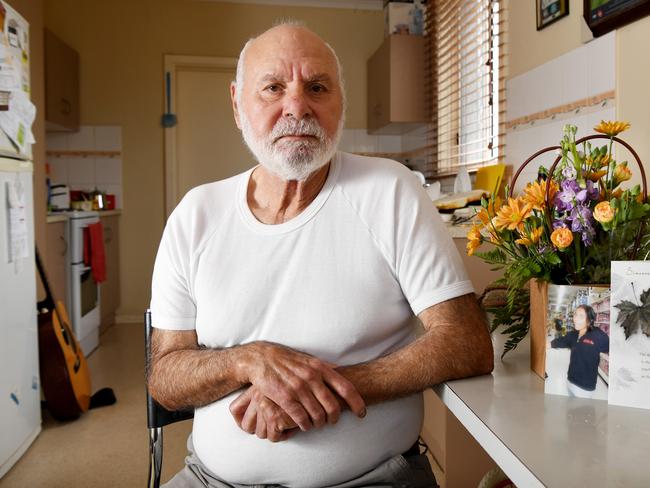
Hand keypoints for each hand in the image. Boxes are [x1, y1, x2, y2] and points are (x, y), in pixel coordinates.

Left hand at [230, 386, 298, 441]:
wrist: (311, 381)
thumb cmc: (296, 385)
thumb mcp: (275, 386)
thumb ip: (260, 397)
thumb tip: (246, 420)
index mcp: (255, 389)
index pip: (234, 409)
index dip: (240, 421)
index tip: (248, 426)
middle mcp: (257, 396)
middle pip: (246, 426)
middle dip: (260, 430)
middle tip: (275, 425)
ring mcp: (265, 406)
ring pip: (260, 434)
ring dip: (273, 434)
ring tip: (286, 424)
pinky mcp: (276, 417)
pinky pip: (273, 437)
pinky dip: (284, 436)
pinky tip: (293, 427)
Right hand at [239, 342, 365, 430]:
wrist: (262, 358)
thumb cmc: (288, 360)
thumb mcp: (309, 359)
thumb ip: (325, 368)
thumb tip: (341, 372)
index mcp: (320, 367)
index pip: (345, 387)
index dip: (357, 403)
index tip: (362, 413)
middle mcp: (311, 377)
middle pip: (332, 406)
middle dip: (335, 418)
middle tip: (333, 421)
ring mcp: (298, 388)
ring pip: (317, 415)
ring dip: (319, 424)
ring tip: (317, 424)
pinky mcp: (285, 398)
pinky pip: (301, 418)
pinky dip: (305, 425)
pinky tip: (304, 426)